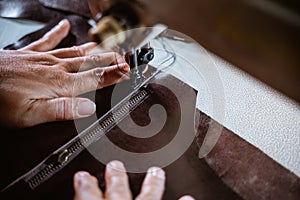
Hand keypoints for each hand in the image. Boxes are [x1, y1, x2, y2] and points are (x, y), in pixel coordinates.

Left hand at [0, 19, 129, 127]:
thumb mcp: (31, 115)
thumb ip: (62, 109)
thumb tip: (89, 107)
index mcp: (59, 84)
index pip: (95, 78)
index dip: (114, 75)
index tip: (128, 72)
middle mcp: (55, 68)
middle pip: (90, 62)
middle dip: (111, 60)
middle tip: (125, 57)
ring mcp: (43, 59)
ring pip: (76, 52)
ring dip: (95, 50)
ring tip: (109, 46)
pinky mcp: (30, 54)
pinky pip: (48, 41)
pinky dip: (59, 33)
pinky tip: (66, 26)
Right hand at [73, 160, 194, 199]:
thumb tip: (78, 195)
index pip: (87, 196)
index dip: (84, 185)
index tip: (82, 176)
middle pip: (119, 192)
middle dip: (117, 178)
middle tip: (116, 165)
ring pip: (149, 198)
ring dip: (152, 185)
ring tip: (156, 172)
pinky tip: (189, 198)